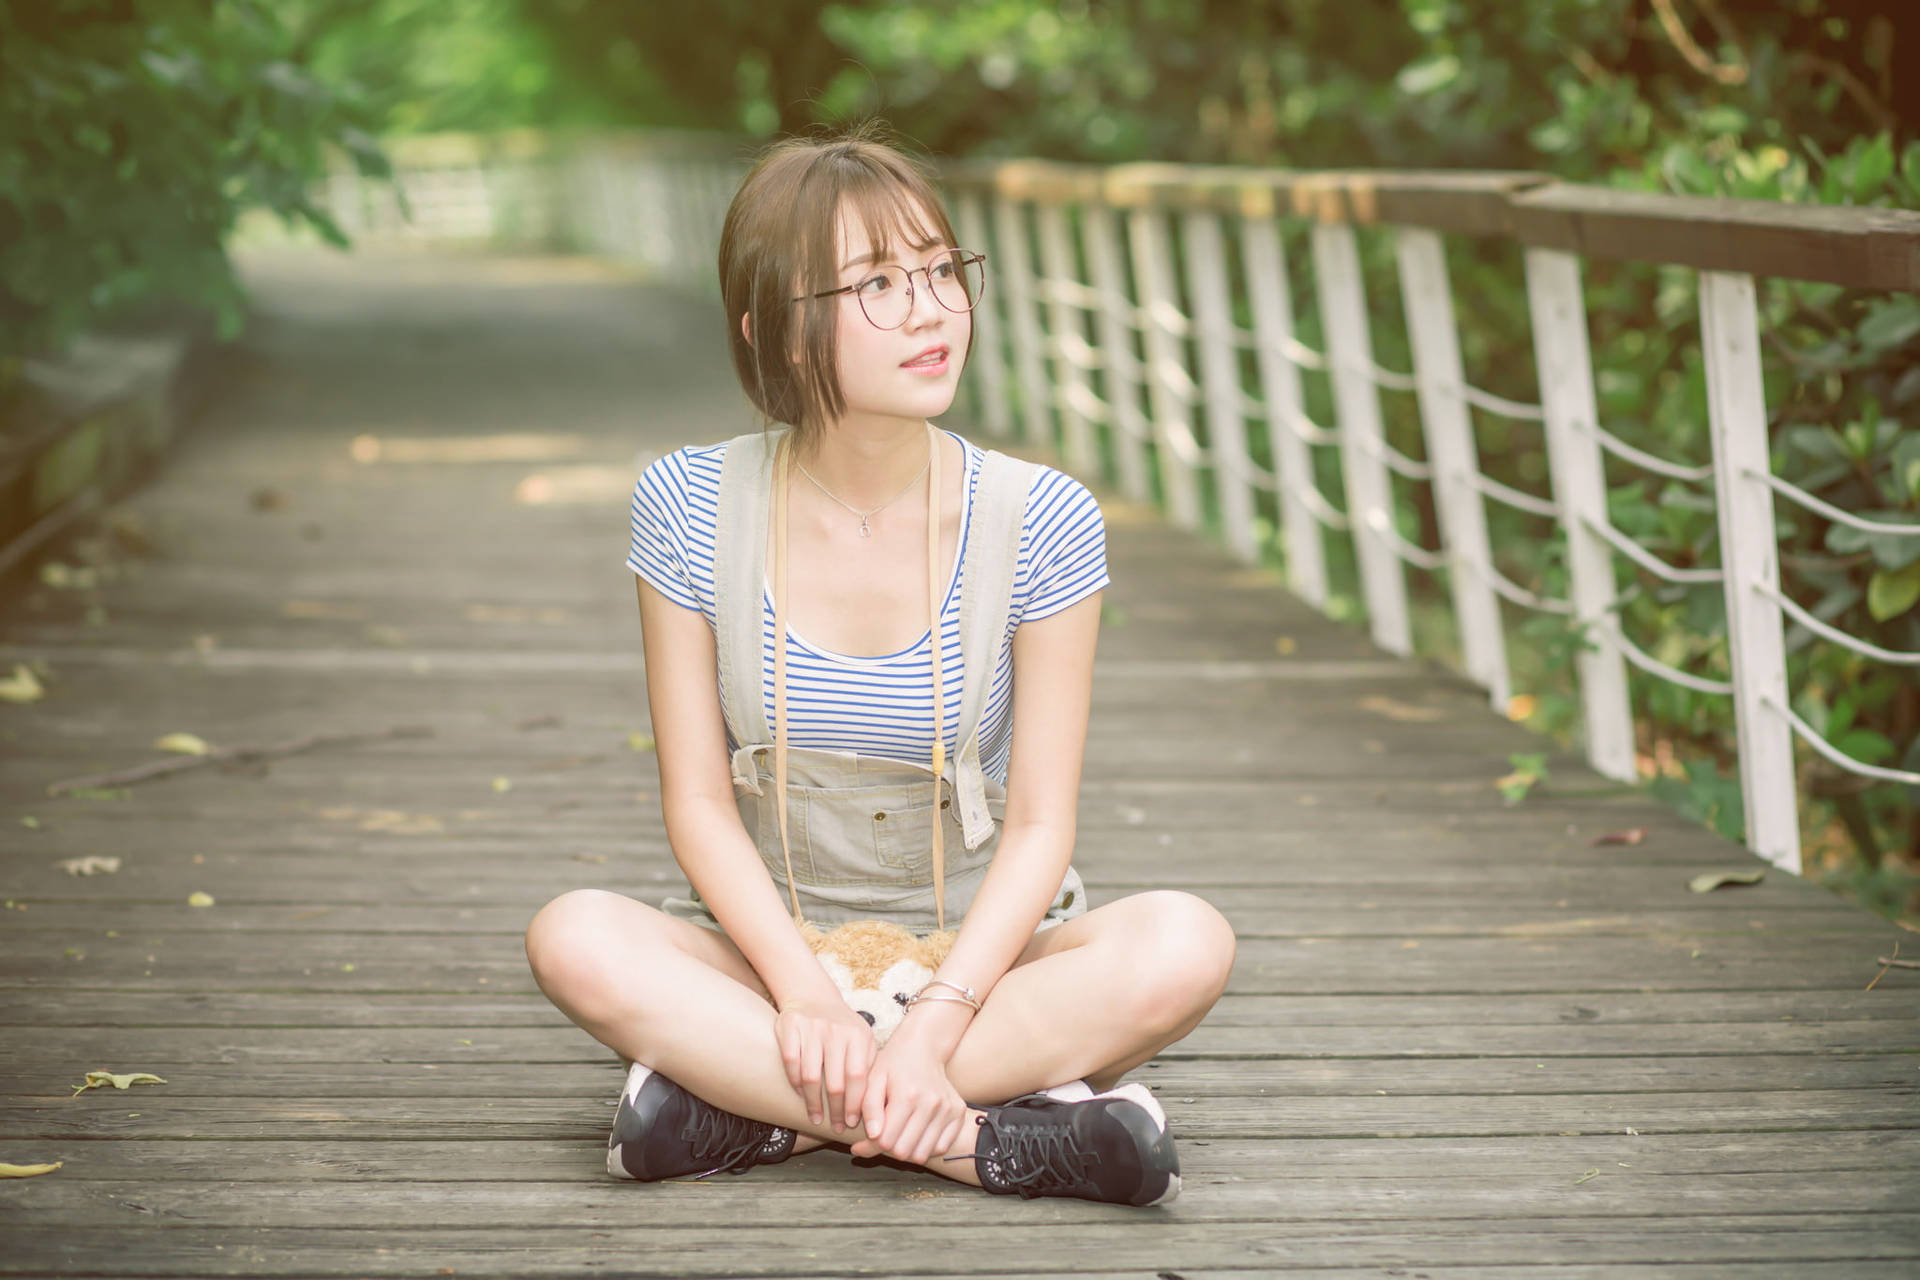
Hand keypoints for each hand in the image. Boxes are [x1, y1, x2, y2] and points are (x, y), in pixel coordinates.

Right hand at [773, 999, 876, 1133]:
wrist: (813, 996)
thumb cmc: (843, 1028)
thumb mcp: (863, 1040)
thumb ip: (869, 1065)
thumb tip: (875, 1105)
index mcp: (858, 1035)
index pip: (858, 1077)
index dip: (855, 1104)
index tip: (852, 1122)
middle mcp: (836, 1030)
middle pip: (835, 1082)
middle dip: (836, 1111)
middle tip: (836, 1127)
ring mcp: (811, 1028)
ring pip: (810, 1077)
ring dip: (813, 1103)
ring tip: (816, 1118)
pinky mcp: (790, 1026)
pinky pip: (791, 1063)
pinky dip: (794, 1083)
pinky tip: (800, 1096)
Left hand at [851, 1039, 967, 1165]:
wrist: (923, 1047)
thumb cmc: (893, 1064)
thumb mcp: (873, 1080)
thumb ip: (869, 1108)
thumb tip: (873, 1135)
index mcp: (907, 1096)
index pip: (886, 1141)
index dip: (869, 1147)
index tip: (860, 1144)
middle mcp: (931, 1104)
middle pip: (904, 1152)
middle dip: (887, 1150)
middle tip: (881, 1138)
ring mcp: (948, 1109)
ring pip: (922, 1155)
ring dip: (907, 1151)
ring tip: (898, 1135)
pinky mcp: (959, 1113)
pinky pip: (941, 1148)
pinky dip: (926, 1148)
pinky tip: (916, 1134)